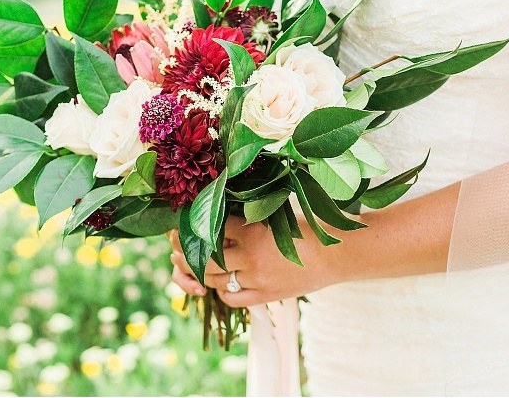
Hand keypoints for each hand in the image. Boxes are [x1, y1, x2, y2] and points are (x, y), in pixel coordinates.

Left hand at [168, 214, 329, 307]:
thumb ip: (246, 216)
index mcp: (252, 231)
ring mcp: (257, 280)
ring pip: (216, 281)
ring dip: (201, 273)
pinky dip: (221, 291)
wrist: (333, 253)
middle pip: (206, 259)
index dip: (195, 225)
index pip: (211, 229)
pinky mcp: (265, 296)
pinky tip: (219, 283)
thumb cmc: (304, 225)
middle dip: (187, 254)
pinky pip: (232, 299)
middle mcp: (250, 258)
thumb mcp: (274, 214)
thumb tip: (216, 210)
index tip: (185, 221)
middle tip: (175, 248)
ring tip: (191, 265)